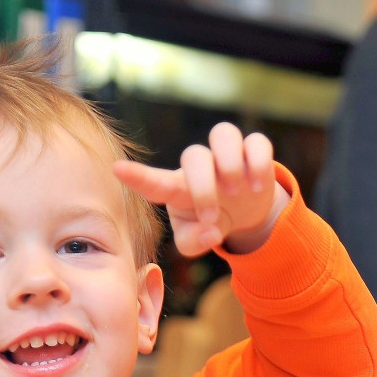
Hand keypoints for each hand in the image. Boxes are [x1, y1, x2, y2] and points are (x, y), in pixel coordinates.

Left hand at [112, 122, 287, 255]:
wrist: (246, 211)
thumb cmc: (211, 221)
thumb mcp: (196, 240)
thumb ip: (193, 242)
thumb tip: (210, 232)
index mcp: (179, 188)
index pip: (156, 181)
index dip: (139, 177)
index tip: (118, 170)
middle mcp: (201, 165)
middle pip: (194, 155)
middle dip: (204, 188)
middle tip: (211, 216)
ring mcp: (228, 154)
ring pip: (223, 133)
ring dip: (230, 163)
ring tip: (238, 191)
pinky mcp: (254, 151)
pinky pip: (257, 142)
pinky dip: (258, 163)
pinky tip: (258, 187)